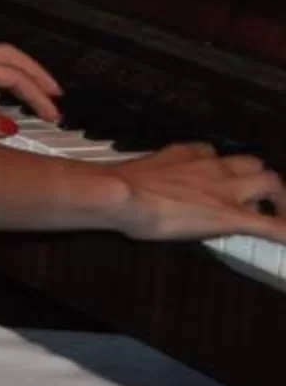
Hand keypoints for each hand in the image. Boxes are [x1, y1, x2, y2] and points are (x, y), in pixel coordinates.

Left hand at [0, 45, 63, 135]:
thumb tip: (9, 126)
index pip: (10, 74)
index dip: (35, 93)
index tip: (53, 114)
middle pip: (7, 55)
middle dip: (35, 72)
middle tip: (56, 95)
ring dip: (20, 73)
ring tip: (38, 94)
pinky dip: (1, 79)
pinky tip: (4, 98)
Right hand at [101, 142, 285, 243]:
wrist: (122, 194)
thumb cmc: (116, 186)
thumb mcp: (135, 171)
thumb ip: (148, 175)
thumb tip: (137, 185)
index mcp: (187, 155)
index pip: (214, 154)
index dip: (223, 167)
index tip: (220, 177)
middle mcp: (212, 166)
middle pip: (252, 163)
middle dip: (259, 178)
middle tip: (260, 196)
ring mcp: (226, 190)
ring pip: (270, 181)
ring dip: (277, 196)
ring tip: (277, 212)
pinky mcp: (232, 216)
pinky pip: (271, 225)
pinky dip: (283, 231)